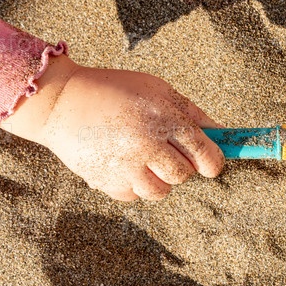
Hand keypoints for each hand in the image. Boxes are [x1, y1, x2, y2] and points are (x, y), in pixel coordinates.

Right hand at [6, 56, 223, 200]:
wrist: (62, 102)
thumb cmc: (116, 90)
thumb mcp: (158, 89)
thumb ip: (192, 113)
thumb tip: (223, 133)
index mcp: (164, 118)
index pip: (205, 154)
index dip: (213, 163)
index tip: (211, 164)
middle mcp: (147, 144)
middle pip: (184, 175)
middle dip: (182, 166)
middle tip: (166, 151)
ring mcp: (125, 166)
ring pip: (161, 191)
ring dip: (159, 179)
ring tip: (144, 158)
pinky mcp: (105, 181)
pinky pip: (134, 196)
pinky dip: (134, 184)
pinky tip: (123, 163)